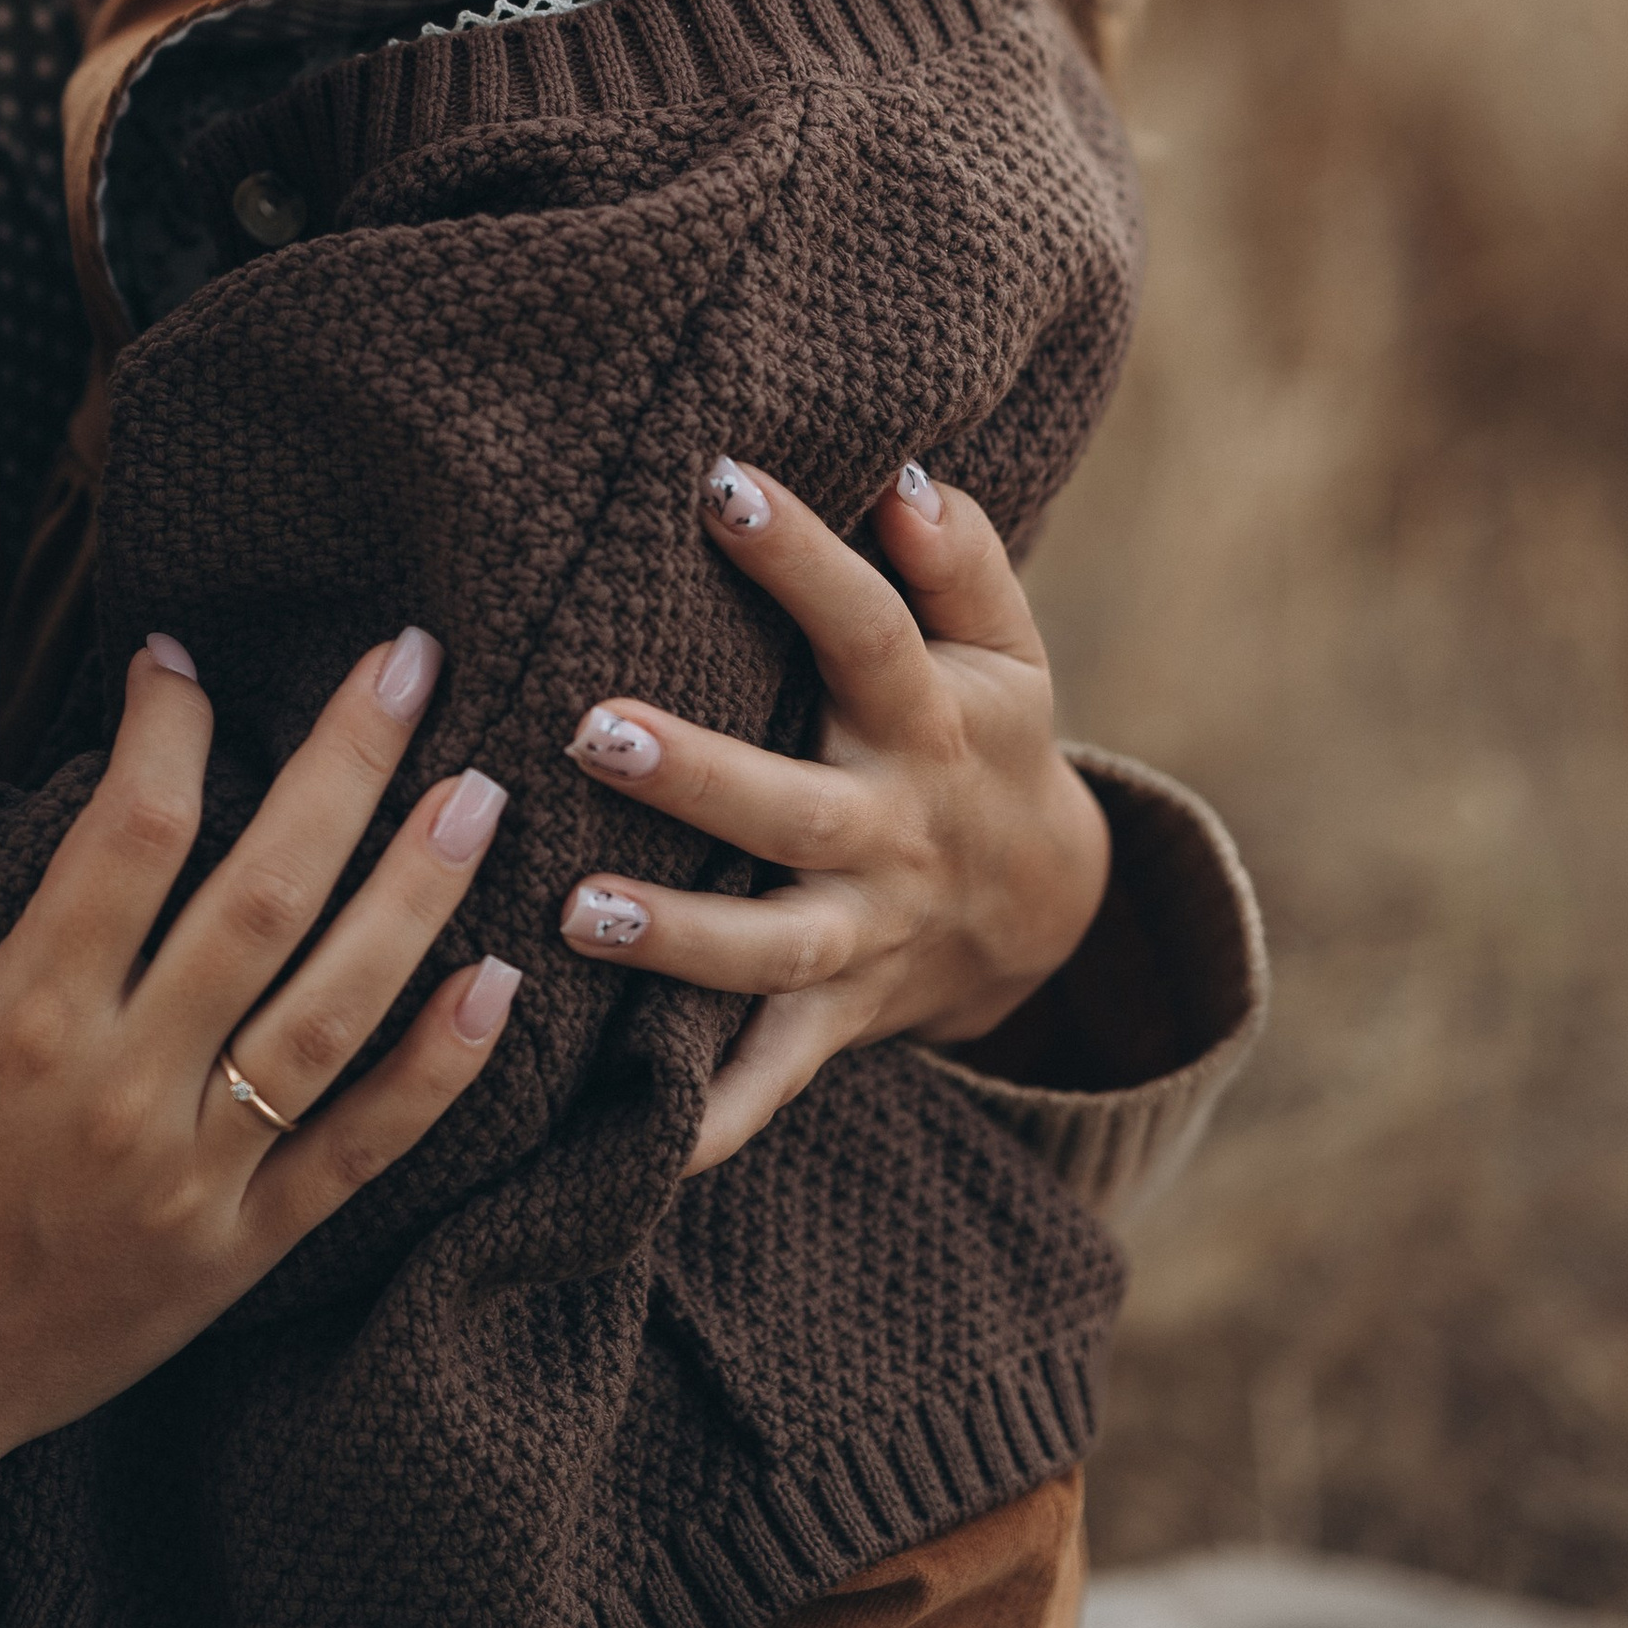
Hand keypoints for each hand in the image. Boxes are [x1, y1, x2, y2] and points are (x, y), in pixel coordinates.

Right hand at [0, 629, 515, 1615]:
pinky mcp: (235, 1254)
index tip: (178, 659)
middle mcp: (126, 1090)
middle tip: (410, 662)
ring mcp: (194, 1179)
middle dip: (348, 766)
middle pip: (268, 896)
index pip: (133, 831)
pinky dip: (437, 1074)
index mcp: (23, 1020)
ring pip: (334, 1014)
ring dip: (419, 896)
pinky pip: (357, 1154)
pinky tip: (497, 986)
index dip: (170, 724)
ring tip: (484, 795)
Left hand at [555, 461, 1111, 1174]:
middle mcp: (894, 832)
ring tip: (577, 911)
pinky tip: (643, 1149)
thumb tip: (906, 477)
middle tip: (588, 729)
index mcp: (930, 717)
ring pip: (771, 952)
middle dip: (695, 774)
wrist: (1049, 909)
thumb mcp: (1006, 644)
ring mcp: (865, 936)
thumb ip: (962, 557)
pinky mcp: (837, 1017)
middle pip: (793, 807)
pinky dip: (718, 1121)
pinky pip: (774, 1078)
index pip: (867, 626)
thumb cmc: (985, 731)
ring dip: (679, 940)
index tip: (717, 481)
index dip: (801, 557)